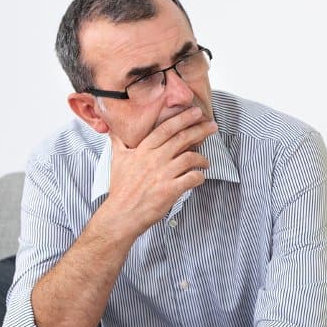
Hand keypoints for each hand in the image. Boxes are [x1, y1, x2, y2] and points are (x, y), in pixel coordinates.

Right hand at [103, 107, 216, 237]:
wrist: (122, 214)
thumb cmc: (121, 188)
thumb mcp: (116, 160)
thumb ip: (118, 143)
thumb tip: (113, 130)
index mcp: (143, 150)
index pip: (166, 128)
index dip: (183, 118)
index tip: (196, 112)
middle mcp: (154, 159)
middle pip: (182, 138)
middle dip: (200, 130)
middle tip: (212, 126)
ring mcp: (163, 174)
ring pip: (191, 157)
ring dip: (202, 158)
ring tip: (205, 162)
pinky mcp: (170, 190)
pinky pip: (193, 178)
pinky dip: (200, 176)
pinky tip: (200, 177)